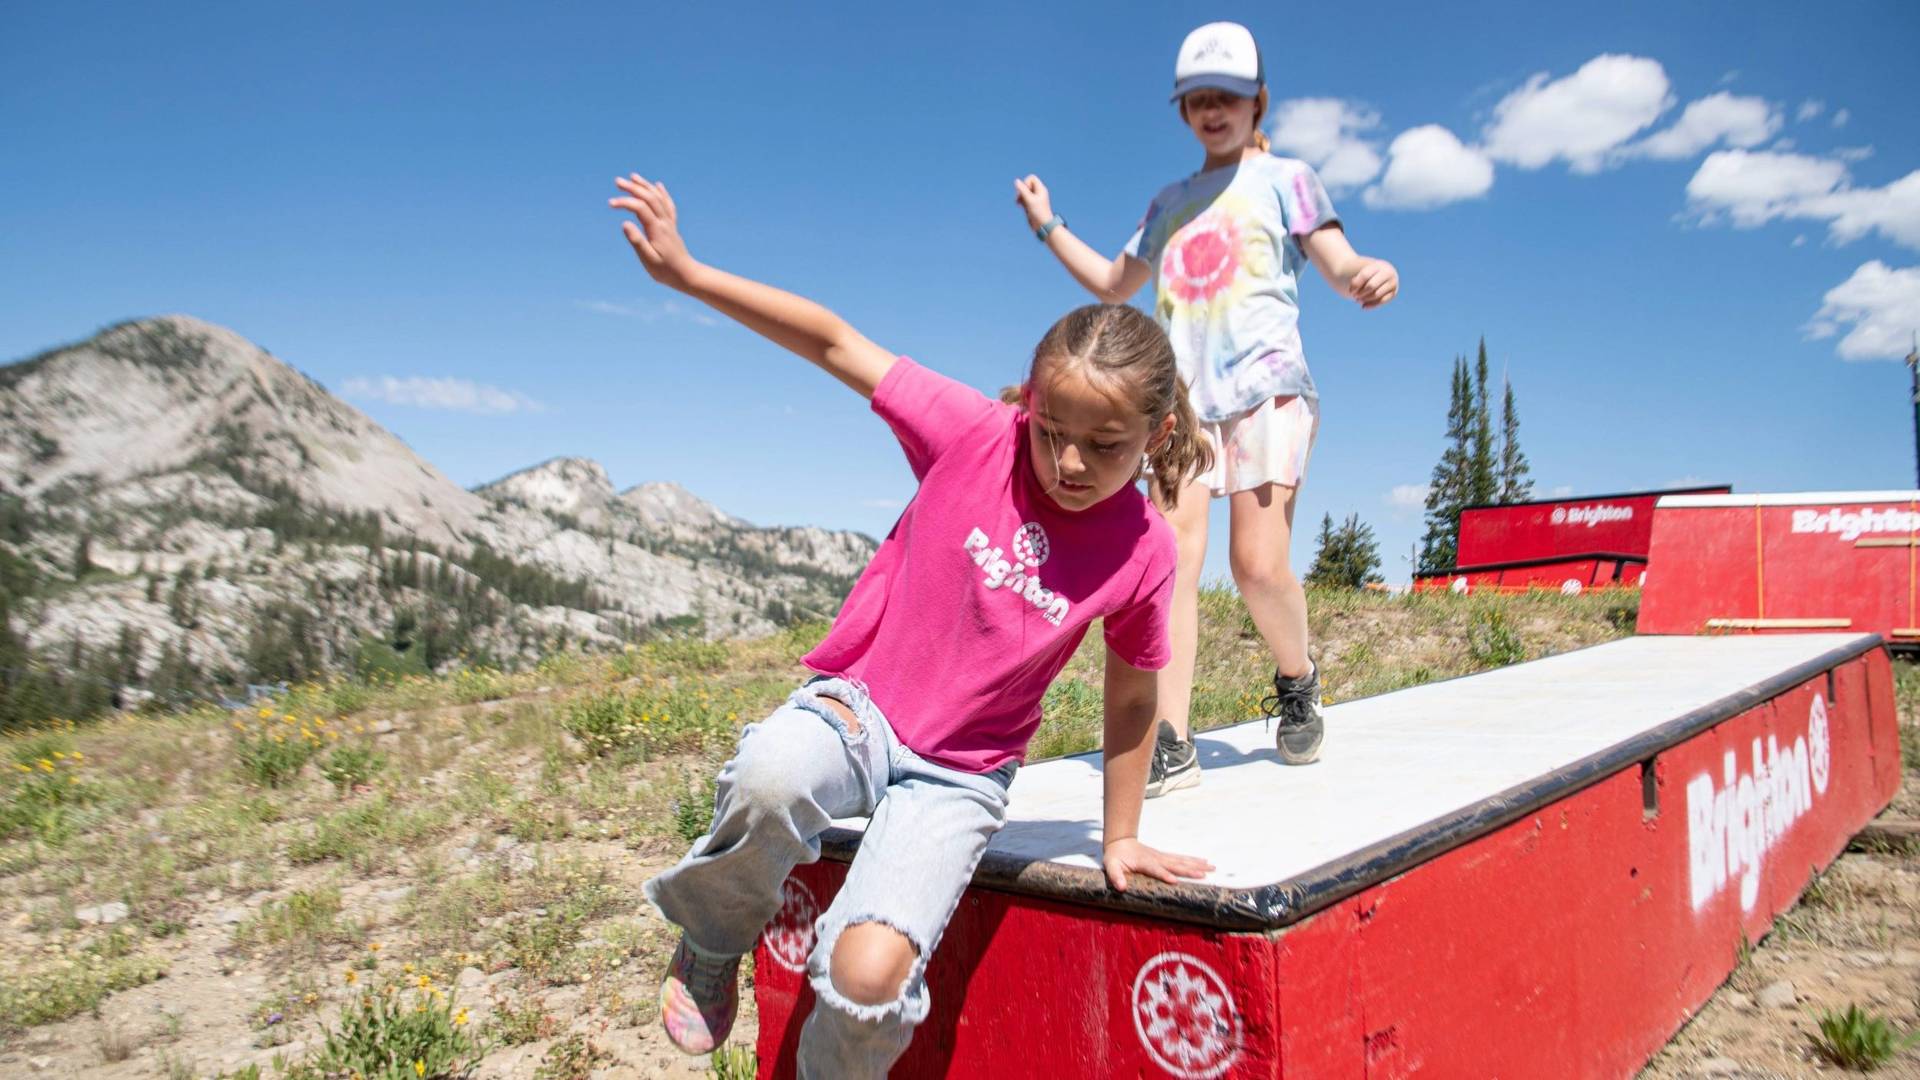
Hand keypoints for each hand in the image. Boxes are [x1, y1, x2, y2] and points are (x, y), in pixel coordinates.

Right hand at [610, 173, 697, 291]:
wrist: (686, 275)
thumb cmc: (665, 270)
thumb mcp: (648, 259)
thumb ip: (637, 241)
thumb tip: (624, 223)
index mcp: (657, 229)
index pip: (640, 208)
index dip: (625, 202)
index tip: (610, 203)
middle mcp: (665, 222)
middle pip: (649, 198)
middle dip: (633, 187)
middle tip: (617, 181)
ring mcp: (669, 223)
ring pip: (658, 198)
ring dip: (645, 186)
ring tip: (632, 177)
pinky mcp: (672, 226)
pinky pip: (668, 205)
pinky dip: (662, 193)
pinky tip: (658, 185)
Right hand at [1013, 175, 1055, 233]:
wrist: (1043, 226)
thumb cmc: (1039, 213)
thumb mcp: (1029, 200)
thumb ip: (1023, 190)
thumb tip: (1017, 181)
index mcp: (1040, 189)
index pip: (1031, 178)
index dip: (1026, 183)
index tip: (1026, 192)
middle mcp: (1038, 192)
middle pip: (1026, 184)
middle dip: (1021, 191)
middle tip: (1020, 198)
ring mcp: (1034, 198)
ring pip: (1024, 192)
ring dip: (1020, 197)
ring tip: (1020, 204)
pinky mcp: (1031, 204)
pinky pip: (1024, 199)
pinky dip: (1021, 201)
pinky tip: (1021, 206)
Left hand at [1102, 837, 1213, 891]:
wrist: (1120, 840)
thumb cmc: (1115, 856)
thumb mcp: (1110, 866)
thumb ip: (1115, 876)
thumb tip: (1121, 887)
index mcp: (1143, 862)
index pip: (1155, 869)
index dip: (1164, 874)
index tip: (1175, 880)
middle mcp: (1156, 858)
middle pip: (1174, 864)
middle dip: (1189, 870)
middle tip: (1204, 875)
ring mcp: (1162, 857)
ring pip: (1181, 861)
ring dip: (1196, 864)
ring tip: (1211, 867)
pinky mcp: (1165, 857)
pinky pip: (1181, 859)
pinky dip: (1193, 860)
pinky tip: (1204, 862)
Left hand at [1348, 259, 1398, 308]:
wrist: (1375, 275)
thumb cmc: (1363, 273)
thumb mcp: (1357, 272)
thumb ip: (1354, 278)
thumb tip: (1350, 289)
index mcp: (1378, 265)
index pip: (1365, 275)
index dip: (1355, 285)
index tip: (1350, 291)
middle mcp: (1388, 272)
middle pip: (1371, 286)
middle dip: (1361, 293)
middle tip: (1355, 296)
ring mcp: (1392, 283)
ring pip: (1376, 294)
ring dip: (1365, 299)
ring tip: (1358, 300)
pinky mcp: (1393, 293)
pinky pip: (1382, 301)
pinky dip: (1372, 305)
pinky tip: (1364, 306)